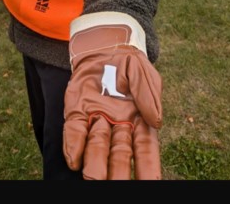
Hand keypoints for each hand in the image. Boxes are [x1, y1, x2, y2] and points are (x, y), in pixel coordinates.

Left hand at [63, 13, 161, 179]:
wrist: (103, 44)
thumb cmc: (128, 61)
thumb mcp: (143, 72)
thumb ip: (149, 95)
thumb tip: (156, 121)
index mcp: (139, 122)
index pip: (145, 151)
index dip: (148, 168)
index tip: (151, 183)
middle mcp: (118, 127)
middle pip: (120, 156)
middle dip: (118, 172)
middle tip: (117, 186)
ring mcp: (96, 121)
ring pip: (96, 148)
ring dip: (94, 164)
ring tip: (93, 179)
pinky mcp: (77, 112)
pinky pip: (75, 132)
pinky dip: (74, 146)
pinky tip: (73, 161)